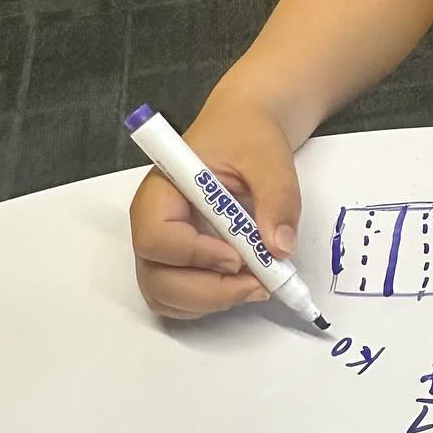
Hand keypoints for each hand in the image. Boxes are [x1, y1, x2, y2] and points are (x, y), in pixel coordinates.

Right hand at [129, 101, 301, 319]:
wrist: (246, 129)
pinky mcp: (178, 260)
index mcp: (162, 190)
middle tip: (259, 284)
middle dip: (208, 291)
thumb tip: (280, 248)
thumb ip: (277, 198)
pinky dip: (209, 303)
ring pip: (166, 295)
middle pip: (157, 277)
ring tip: (256, 285)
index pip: (156, 236)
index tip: (239, 257)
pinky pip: (178, 298)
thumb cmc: (247, 134)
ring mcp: (163, 246)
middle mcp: (152, 222)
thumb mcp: (269, 157)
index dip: (195, 255)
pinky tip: (242, 285)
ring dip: (211, 302)